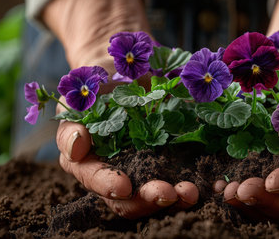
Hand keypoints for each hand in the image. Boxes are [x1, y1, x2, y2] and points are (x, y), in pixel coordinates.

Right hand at [56, 97, 198, 218]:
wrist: (126, 78)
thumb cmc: (98, 90)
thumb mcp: (81, 102)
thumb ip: (74, 125)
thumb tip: (76, 148)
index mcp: (88, 164)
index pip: (95, 180)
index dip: (107, 186)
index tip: (124, 187)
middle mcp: (115, 176)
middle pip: (128, 200)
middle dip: (148, 199)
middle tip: (169, 193)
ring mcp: (143, 172)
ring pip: (154, 197)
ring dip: (173, 199)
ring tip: (191, 192)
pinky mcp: (166, 165)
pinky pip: (178, 181)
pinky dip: (189, 186)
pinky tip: (205, 185)